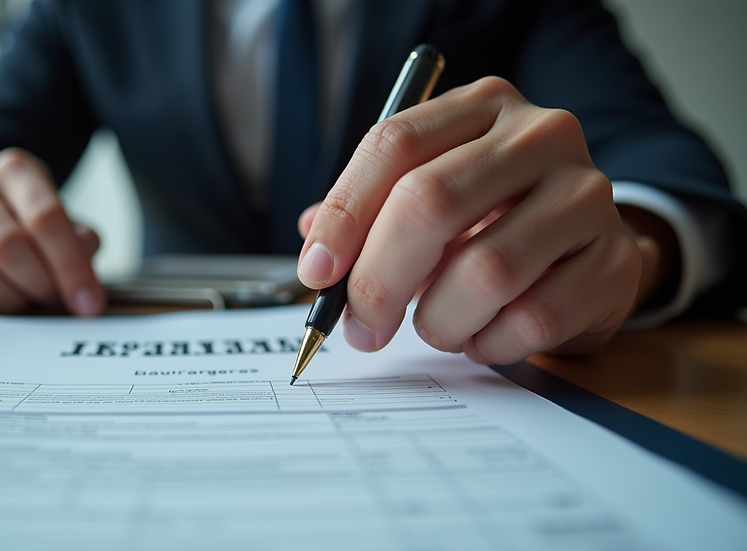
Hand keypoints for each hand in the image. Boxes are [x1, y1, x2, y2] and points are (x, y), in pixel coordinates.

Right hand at [0, 148, 105, 315]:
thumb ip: (79, 243)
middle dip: (40, 286)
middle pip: (7, 246)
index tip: (89, 303)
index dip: (71, 266)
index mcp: (15, 170)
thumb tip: (82, 284)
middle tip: (56, 303)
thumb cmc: (29, 221)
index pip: (45, 217)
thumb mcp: (62, 219)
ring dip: (11, 302)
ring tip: (29, 304)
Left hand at [297, 77, 655, 363]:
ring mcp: (586, 193)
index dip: (345, 214)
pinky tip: (483, 335)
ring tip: (436, 326)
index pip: (395, 144)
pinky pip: (531, 319)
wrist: (588, 251)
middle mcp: (539, 135)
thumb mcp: (430, 198)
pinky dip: (488, 343)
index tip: (316, 273)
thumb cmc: (493, 223)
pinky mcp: (614, 259)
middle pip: (430, 202)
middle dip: (377, 281)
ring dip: (438, 320)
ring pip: (484, 271)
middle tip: (361, 328)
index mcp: (482, 106)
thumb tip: (317, 261)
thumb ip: (370, 217)